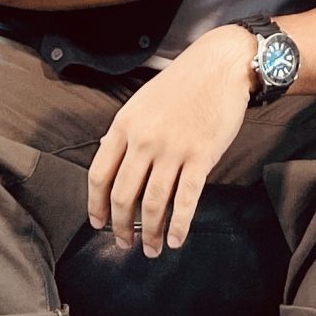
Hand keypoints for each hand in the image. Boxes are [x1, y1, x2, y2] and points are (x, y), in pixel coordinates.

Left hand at [89, 26, 256, 254]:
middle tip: (124, 243)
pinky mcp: (201, 156)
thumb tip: (106, 158)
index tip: (98, 223)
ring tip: (151, 249)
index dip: (96, 206)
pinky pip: (186, 199)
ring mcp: (173, 149)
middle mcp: (144, 140)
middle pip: (123, 195)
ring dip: (150, 232)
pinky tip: (177, 239)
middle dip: (121, 226)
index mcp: (124, 126)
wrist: (220, 66)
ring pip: (154, 202)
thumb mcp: (141, 102)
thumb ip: (123, 132)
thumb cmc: (181, 84)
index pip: (99, 175)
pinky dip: (180, 224)